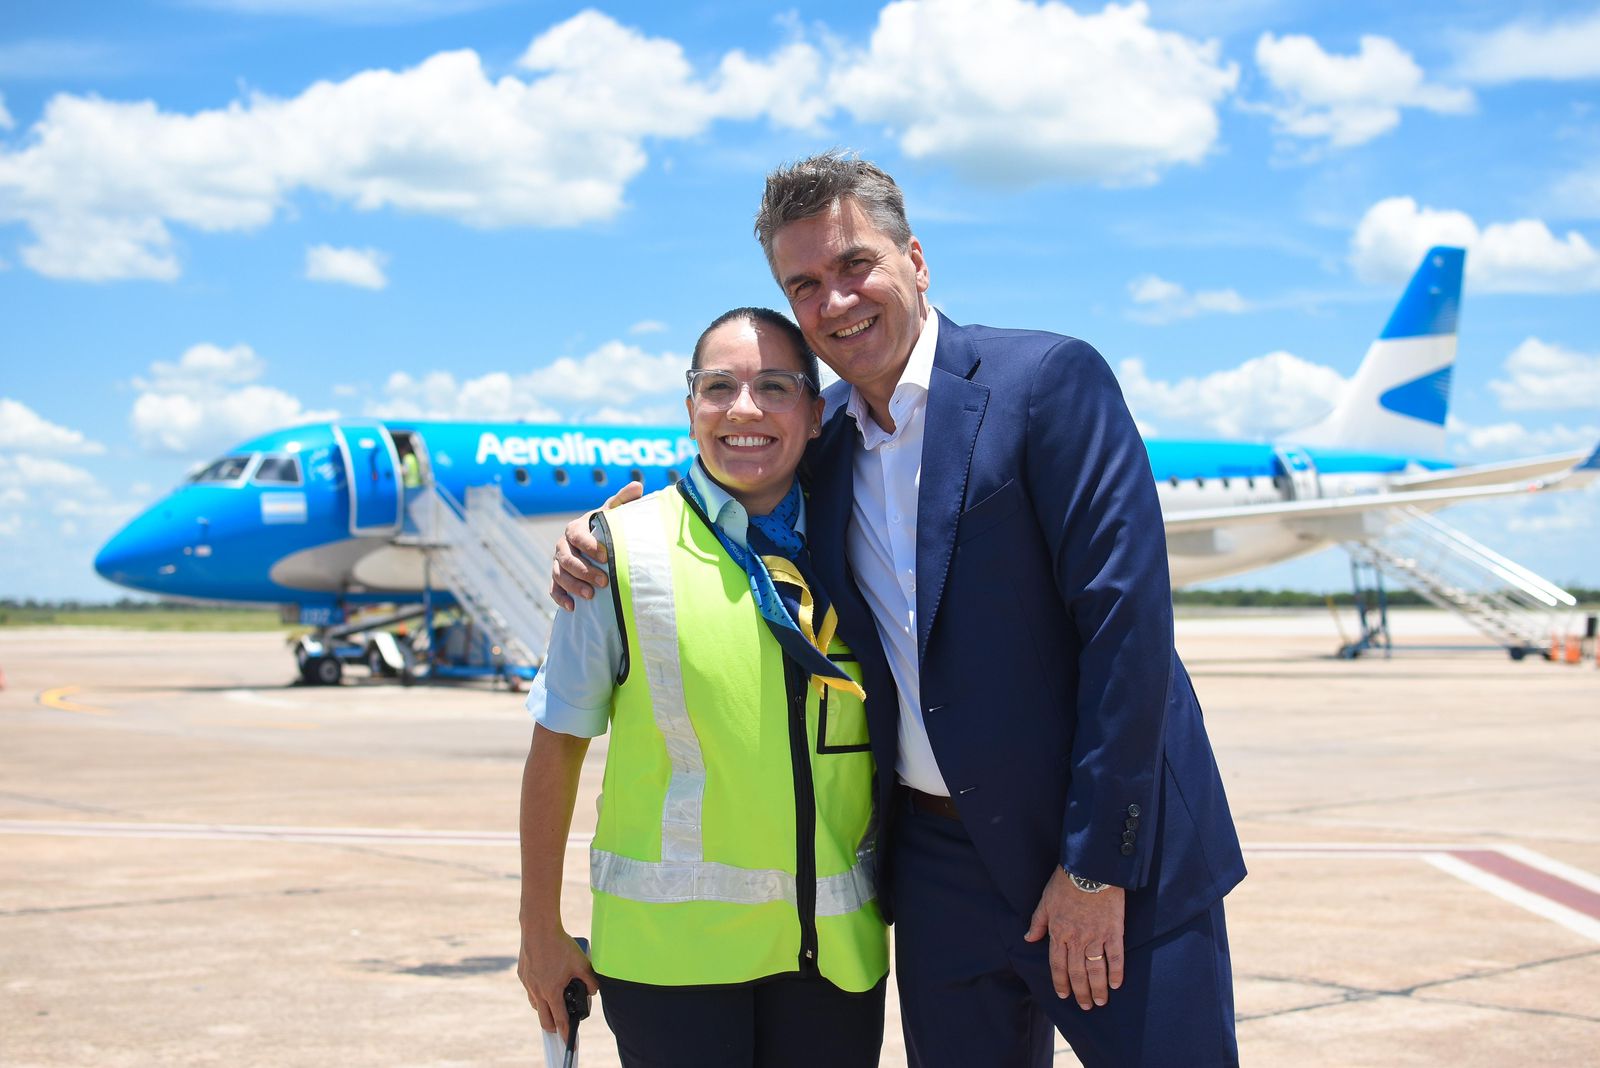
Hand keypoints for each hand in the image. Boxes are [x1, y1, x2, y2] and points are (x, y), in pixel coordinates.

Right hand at [517, 925, 598, 1044]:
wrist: (538, 928)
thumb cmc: (560, 945)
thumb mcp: (581, 963)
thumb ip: (590, 980)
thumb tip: (593, 990)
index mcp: (552, 991)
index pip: (560, 1020)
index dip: (566, 1034)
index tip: (569, 1045)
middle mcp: (537, 991)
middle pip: (544, 1019)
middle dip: (553, 1027)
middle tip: (561, 1028)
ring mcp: (528, 983)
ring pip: (536, 1005)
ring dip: (545, 1009)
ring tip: (554, 1005)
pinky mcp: (522, 974)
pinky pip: (530, 990)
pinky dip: (538, 993)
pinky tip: (545, 984)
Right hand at [549, 481, 642, 609]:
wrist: (596, 545)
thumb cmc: (607, 529)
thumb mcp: (614, 514)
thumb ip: (623, 501)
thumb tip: (638, 485)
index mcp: (576, 528)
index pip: (576, 535)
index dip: (588, 545)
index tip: (605, 556)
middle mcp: (563, 545)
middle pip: (567, 558)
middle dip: (584, 571)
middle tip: (603, 582)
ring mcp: (558, 563)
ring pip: (559, 575)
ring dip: (574, 586)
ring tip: (591, 596)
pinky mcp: (557, 579)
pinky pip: (554, 589)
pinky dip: (561, 598)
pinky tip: (573, 608)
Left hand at [1022, 867, 1125, 1009]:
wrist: (1090, 868)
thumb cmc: (1065, 882)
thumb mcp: (1045, 901)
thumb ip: (1038, 922)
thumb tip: (1029, 938)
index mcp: (1059, 932)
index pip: (1058, 965)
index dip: (1061, 982)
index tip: (1064, 995)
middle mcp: (1076, 939)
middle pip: (1077, 972)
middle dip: (1081, 992)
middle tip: (1085, 1006)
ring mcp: (1096, 936)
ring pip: (1095, 969)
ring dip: (1097, 988)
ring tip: (1100, 1002)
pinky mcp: (1113, 931)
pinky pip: (1115, 956)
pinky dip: (1116, 972)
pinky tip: (1116, 984)